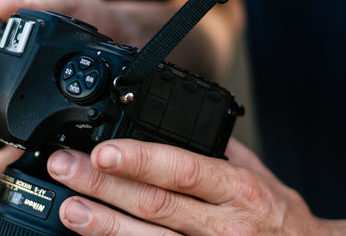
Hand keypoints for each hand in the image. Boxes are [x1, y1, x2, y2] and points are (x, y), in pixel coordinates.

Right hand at [0, 0, 170, 178]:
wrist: (124, 34)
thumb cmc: (86, 14)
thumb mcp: (66, 2)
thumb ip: (41, 1)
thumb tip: (7, 4)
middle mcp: (2, 97)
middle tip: (8, 151)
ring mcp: (28, 119)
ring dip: (6, 163)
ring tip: (31, 154)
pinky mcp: (55, 132)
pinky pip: (38, 157)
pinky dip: (40, 162)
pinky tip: (57, 155)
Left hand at [47, 137, 326, 235]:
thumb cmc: (279, 214)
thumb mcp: (255, 171)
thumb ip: (215, 147)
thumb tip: (175, 121)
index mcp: (236, 188)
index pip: (181, 169)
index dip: (140, 160)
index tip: (103, 150)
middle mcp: (222, 224)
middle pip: (153, 204)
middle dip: (102, 185)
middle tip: (65, 167)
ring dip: (102, 224)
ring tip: (67, 207)